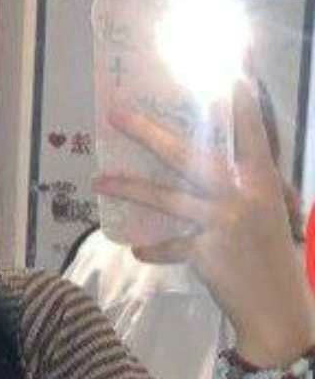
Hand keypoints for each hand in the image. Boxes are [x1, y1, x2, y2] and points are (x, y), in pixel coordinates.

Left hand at [93, 80, 314, 361]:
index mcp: (264, 180)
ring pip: (168, 197)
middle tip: (117, 114)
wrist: (278, 309)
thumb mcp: (269, 213)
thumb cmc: (273, 256)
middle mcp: (244, 195)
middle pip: (189, 155)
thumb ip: (247, 186)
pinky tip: (136, 249)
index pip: (251, 131)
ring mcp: (223, 222)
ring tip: (100, 180)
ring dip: (131, 187)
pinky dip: (155, 248)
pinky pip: (171, 245)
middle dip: (150, 133)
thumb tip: (210, 166)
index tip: (231, 69)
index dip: (242, 102)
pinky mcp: (206, 251)